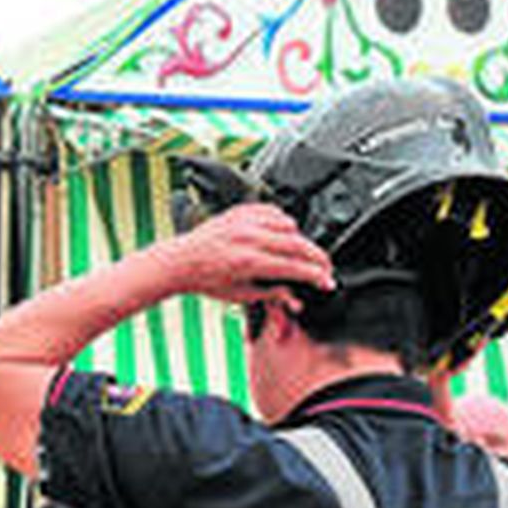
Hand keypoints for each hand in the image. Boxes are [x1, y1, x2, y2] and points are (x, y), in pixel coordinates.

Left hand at [166, 204, 334, 308]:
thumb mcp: (239, 296)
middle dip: (318, 257)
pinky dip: (283, 222)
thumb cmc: (205, 280)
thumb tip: (294, 297)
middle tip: (324, 267)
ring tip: (299, 253)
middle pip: (298, 244)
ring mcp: (244, 222)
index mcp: (248, 262)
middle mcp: (248, 238)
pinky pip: (273, 211)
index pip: (294, 267)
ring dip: (300, 239)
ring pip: (289, 224)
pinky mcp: (240, 211)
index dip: (316, 275)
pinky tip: (282, 234)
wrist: (180, 261)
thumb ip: (270, 294)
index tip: (326, 281)